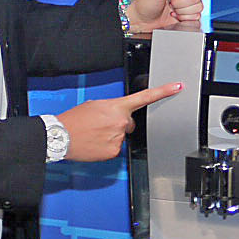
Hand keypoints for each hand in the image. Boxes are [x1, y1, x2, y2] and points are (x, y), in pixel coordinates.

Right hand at [56, 84, 181, 161]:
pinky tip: (95, 143)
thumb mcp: (95, 105)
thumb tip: (117, 116)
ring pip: (121, 137)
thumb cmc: (75, 120)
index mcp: (117, 107)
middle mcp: (121, 122)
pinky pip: (115, 148)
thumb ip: (112, 109)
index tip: (177, 87)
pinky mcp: (114, 151)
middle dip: (119, 124)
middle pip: (129, 123)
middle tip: (101, 125)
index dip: (164, 91)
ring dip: (111, 135)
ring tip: (95, 134)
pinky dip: (107, 146)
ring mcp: (119, 138)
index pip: (145, 97)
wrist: (61, 136)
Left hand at [125, 0, 202, 36]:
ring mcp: (188, 3)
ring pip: (198, 7)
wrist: (142, 20)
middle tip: (169, 1)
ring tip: (171, 8)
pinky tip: (174, 15)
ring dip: (181, 11)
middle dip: (180, 2)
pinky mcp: (189, 15)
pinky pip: (196, 17)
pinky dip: (183, 18)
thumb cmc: (146, 2)